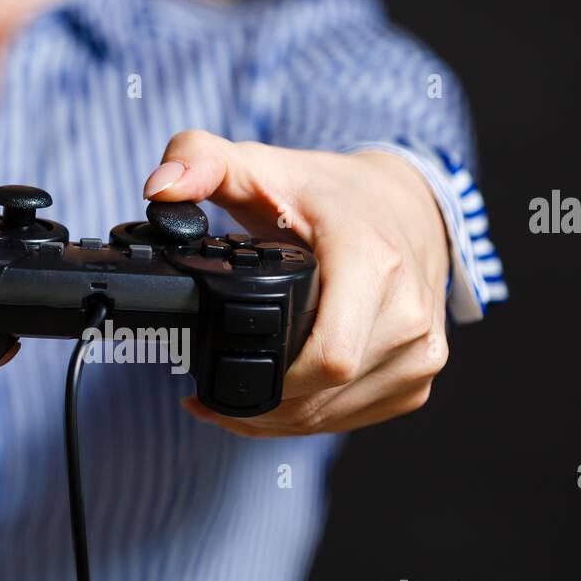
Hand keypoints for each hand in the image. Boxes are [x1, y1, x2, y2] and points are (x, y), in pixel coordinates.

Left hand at [144, 131, 450, 436]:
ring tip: (237, 397)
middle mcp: (408, 313)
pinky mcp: (419, 377)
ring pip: (333, 417)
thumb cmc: (332, 194)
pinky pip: (353, 419)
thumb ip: (200, 160)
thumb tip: (159, 187)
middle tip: (207, 395)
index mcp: (374, 263)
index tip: (217, 373)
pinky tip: (280, 401)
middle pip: (321, 396)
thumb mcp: (262, 165)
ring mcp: (421, 351)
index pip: (329, 358)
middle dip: (258, 405)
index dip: (269, 382)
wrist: (407, 206)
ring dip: (278, 420)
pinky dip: (309, 419)